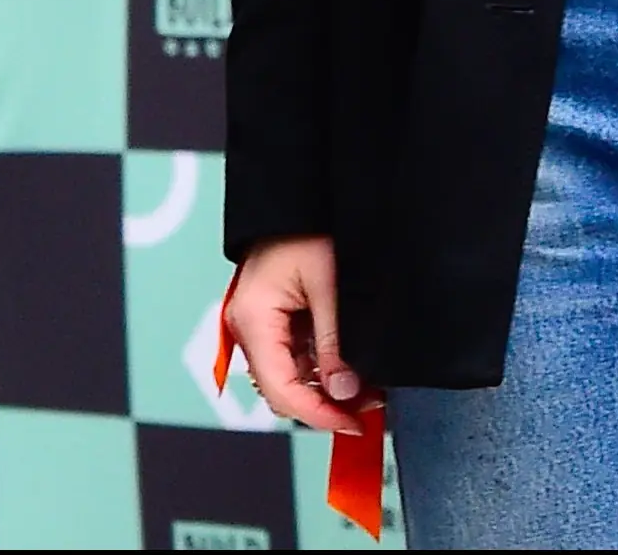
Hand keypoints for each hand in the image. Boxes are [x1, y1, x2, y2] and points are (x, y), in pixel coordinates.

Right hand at [225, 236, 372, 434]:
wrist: (297, 193)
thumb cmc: (309, 227)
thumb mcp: (330, 284)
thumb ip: (334, 341)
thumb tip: (343, 391)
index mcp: (253, 321)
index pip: (281, 389)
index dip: (317, 414)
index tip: (352, 424)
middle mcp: (248, 328)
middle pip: (283, 388)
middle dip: (325, 403)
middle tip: (369, 406)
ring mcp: (259, 324)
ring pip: (290, 375)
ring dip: (326, 386)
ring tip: (368, 387)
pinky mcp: (273, 318)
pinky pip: (294, 355)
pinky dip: (321, 365)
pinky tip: (351, 367)